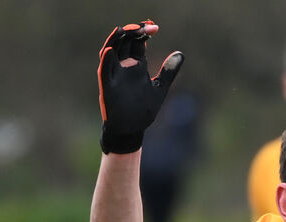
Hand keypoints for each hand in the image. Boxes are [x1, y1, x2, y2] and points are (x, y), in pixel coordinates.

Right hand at [97, 20, 183, 153]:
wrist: (131, 130)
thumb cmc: (142, 109)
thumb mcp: (159, 88)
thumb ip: (169, 71)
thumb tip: (181, 53)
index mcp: (135, 65)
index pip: (137, 42)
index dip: (144, 32)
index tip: (154, 26)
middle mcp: (123, 66)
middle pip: (124, 42)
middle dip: (132, 32)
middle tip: (145, 26)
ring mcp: (114, 75)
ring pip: (111, 51)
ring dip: (116, 40)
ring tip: (125, 29)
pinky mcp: (107, 86)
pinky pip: (104, 70)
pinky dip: (106, 59)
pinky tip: (111, 49)